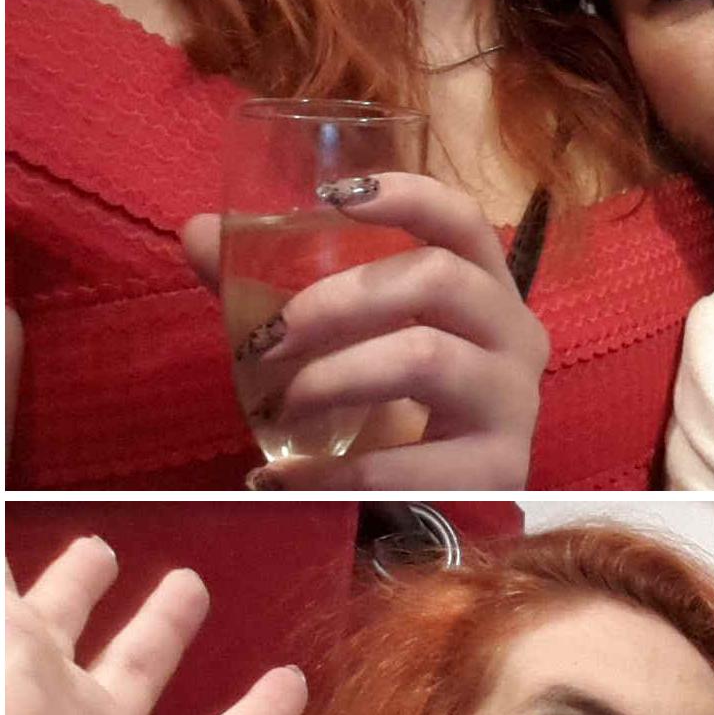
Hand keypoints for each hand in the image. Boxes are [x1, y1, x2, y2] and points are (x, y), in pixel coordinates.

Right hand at [6, 536, 345, 714]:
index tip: (293, 679)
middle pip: (136, 671)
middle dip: (162, 629)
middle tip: (191, 584)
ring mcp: (40, 694)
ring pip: (63, 625)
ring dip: (79, 588)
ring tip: (99, 548)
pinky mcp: (4, 648)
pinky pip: (6, 593)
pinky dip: (6, 571)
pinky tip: (10, 538)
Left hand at [183, 172, 549, 489]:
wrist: (436, 518)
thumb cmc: (390, 412)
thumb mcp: (345, 345)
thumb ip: (275, 288)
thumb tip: (197, 232)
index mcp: (486, 291)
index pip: (463, 222)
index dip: (409, 197)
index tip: (335, 197)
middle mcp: (515, 336)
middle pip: (439, 278)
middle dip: (339, 301)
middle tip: (269, 340)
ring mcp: (514, 404)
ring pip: (425, 357)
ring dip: (336, 376)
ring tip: (282, 406)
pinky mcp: (497, 474)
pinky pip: (405, 461)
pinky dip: (332, 471)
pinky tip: (284, 479)